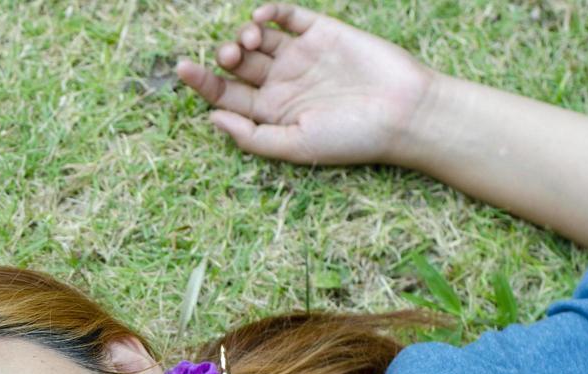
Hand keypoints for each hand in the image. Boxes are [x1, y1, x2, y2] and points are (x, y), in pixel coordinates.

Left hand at [177, 3, 437, 165]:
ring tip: (249, 41)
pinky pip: (288, 16)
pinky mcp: (321, 32)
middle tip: (232, 55)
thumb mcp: (295, 146)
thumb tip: (211, 117)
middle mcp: (280, 83)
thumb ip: (251, 136)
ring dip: (244, 33)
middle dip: (225, 55)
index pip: (224, 94)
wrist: (404, 111)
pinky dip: (270, 11)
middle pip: (236, 64)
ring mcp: (300, 56)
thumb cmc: (351, 138)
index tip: (184, 67)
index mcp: (269, 113)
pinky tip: (262, 17)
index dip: (201, 81)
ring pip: (258, 38)